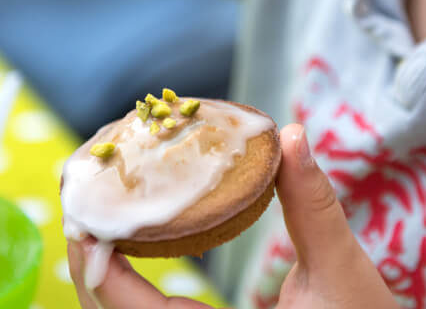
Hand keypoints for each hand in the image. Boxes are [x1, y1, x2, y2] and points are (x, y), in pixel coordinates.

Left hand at [67, 124, 397, 308]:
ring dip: (106, 260)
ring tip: (106, 203)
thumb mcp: (341, 272)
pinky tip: (143, 232)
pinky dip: (132, 276)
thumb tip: (293, 135)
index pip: (120, 304)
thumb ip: (313, 204)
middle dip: (89, 250)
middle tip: (87, 189)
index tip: (84, 200)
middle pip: (108, 308)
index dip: (92, 251)